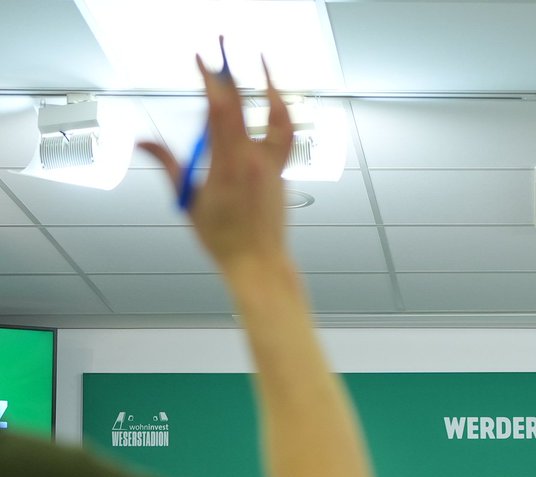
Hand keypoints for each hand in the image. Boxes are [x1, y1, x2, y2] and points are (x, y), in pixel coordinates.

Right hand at [138, 43, 293, 273]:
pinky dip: (279, 114)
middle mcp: (253, 161)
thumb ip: (167, 165)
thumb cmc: (224, 239)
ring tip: (263, 62)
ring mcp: (272, 167)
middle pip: (244, 106)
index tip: (200, 60)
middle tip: (222, 45)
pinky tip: (273, 98)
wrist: (259, 263)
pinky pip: (284, 136)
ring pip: (278, 118)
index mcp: (227, 166)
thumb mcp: (189, 201)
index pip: (219, 111)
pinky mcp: (282, 174)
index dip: (210, 80)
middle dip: (230, 72)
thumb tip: (141, 140)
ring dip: (271, 87)